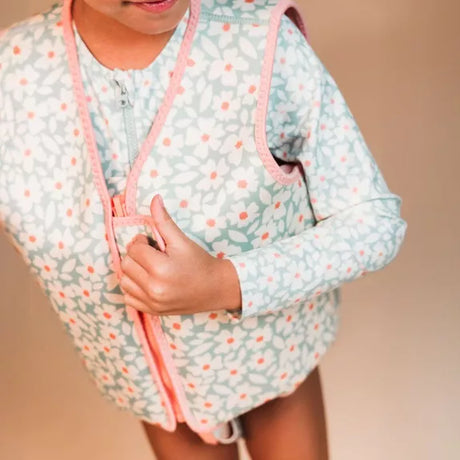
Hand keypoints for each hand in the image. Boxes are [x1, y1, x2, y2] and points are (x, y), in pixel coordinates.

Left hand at [119, 194, 241, 315]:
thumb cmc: (199, 262)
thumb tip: (154, 199)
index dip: (141, 242)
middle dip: (136, 255)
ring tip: (148, 267)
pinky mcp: (152, 311)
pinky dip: (133, 288)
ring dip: (132, 271)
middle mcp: (154, 288)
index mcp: (160, 269)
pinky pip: (129, 298)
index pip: (134, 249)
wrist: (215, 288)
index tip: (152, 242)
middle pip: (126, 265)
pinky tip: (146, 281)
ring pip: (124, 281)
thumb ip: (164, 221)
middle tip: (151, 253)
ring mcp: (152, 302)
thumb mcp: (182, 240)